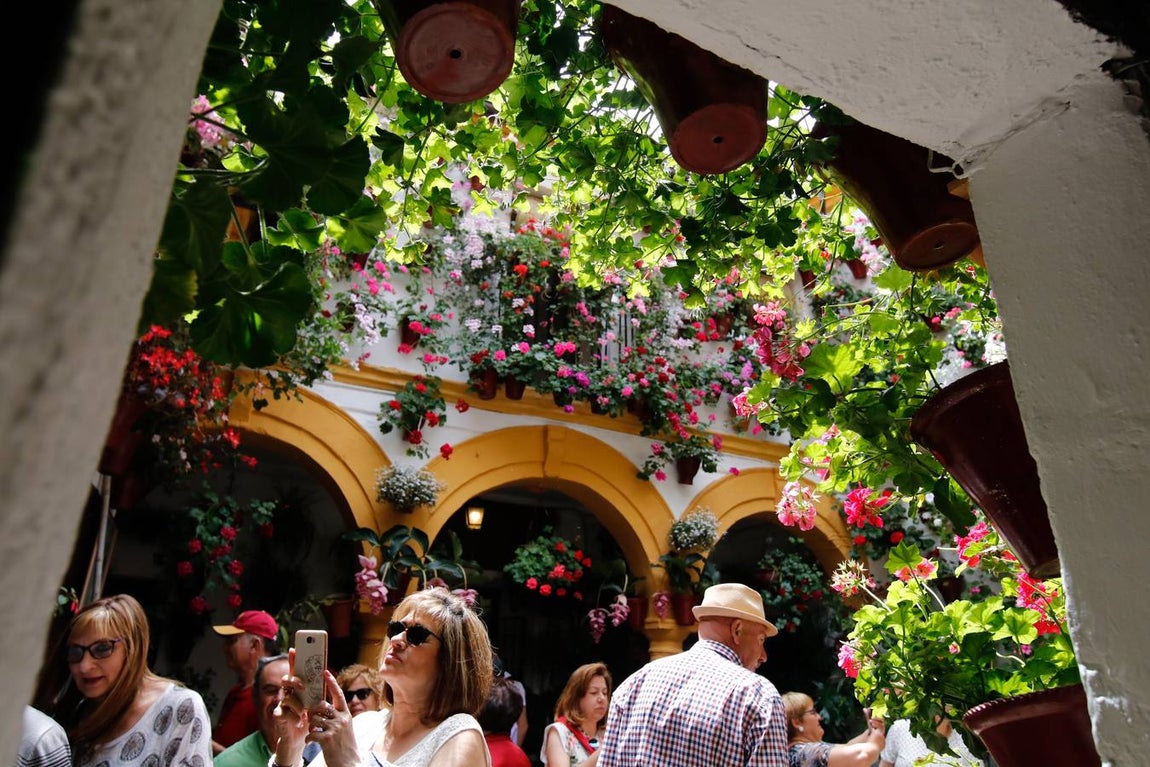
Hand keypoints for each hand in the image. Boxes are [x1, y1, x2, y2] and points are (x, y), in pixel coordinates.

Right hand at [272, 649, 309, 765]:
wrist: (300, 738)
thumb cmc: (308, 718)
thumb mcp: (315, 702)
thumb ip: (317, 689)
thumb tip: (326, 673)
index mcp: (297, 688)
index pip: (294, 671)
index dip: (293, 660)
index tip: (294, 649)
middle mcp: (288, 694)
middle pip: (286, 680)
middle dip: (294, 680)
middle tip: (303, 685)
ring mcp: (282, 704)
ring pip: (287, 697)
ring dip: (298, 705)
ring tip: (304, 714)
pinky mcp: (279, 717)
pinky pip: (282, 712)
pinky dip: (291, 717)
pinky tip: (298, 721)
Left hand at [305, 670, 359, 766]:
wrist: (350, 763)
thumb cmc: (345, 745)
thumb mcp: (345, 728)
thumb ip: (336, 716)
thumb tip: (322, 707)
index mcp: (346, 715)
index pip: (338, 695)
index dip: (331, 682)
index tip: (325, 672)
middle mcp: (342, 719)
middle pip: (321, 706)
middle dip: (313, 712)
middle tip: (312, 720)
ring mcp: (335, 728)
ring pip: (314, 719)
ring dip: (311, 727)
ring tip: (314, 733)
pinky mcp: (327, 738)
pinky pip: (311, 733)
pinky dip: (309, 738)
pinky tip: (312, 742)